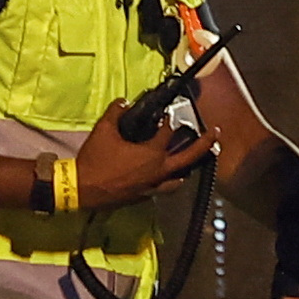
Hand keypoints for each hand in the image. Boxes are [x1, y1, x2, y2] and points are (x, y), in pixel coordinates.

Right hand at [73, 96, 212, 213]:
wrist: (82, 189)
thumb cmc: (95, 160)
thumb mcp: (104, 131)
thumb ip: (116, 113)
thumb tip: (124, 102)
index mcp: (152, 154)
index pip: (168, 133)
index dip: (168, 120)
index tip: (167, 114)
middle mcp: (159, 171)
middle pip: (190, 157)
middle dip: (205, 144)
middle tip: (216, 134)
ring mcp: (154, 186)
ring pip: (180, 178)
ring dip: (188, 167)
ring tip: (194, 161)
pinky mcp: (145, 196)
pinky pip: (165, 189)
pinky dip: (171, 182)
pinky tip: (170, 179)